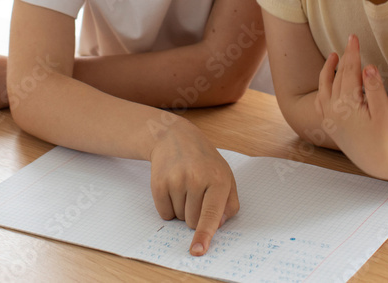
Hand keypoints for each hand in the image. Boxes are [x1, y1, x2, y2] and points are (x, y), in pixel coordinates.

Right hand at [149, 121, 238, 255]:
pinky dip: (169, 208)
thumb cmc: (205, 162)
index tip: (198, 250)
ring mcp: (176, 180)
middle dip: (194, 215)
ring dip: (182, 210)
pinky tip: (173, 188)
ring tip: (185, 186)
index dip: (204, 234)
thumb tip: (218, 226)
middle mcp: (196, 179)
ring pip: (178, 219)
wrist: (175, 138)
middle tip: (196, 192)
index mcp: (218, 179)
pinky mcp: (159, 183)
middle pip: (192, 221)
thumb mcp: (226, 177)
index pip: (211, 214)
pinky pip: (164, 214)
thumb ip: (229, 204)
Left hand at [316, 35, 387, 177]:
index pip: (349, 71)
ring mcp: (327, 116)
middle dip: (345, 56)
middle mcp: (332, 109)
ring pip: (325, 86)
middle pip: (338, 75)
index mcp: (346, 104)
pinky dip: (322, 87)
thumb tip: (368, 66)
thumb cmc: (383, 137)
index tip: (354, 37)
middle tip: (351, 40)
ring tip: (334, 55)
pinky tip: (327, 80)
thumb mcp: (383, 112)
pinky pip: (320, 100)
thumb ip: (375, 88)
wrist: (374, 161)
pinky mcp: (327, 123)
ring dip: (328, 69)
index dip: (352, 53)